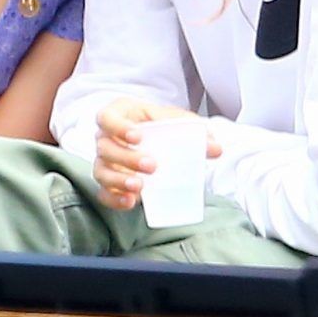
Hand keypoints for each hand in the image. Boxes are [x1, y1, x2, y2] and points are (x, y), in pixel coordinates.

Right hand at [92, 97, 220, 210]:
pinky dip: (114, 199)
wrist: (155, 139)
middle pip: (105, 147)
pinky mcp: (107, 182)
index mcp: (118, 114)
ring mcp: (104, 160)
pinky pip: (103, 192)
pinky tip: (130, 202)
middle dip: (126, 158)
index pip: (106, 117)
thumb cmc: (160, 125)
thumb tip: (216, 148)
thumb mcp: (176, 121)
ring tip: (140, 187)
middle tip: (152, 166)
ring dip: (118, 181)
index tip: (137, 136)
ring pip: (101, 171)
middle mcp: (105, 137)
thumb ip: (195, 131)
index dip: (118, 126)